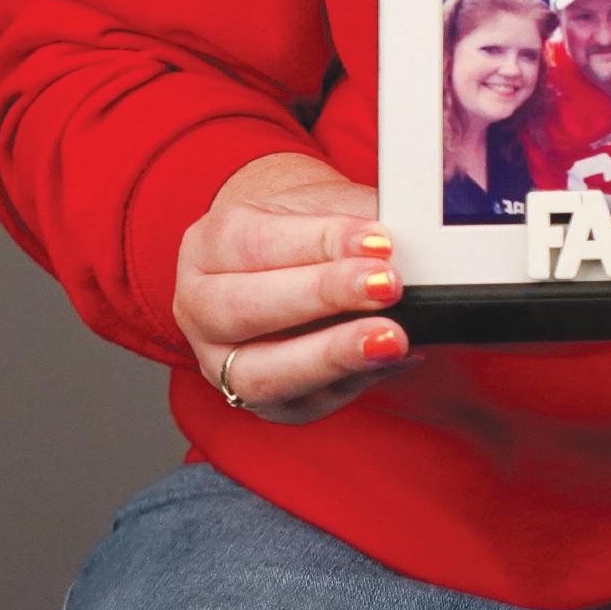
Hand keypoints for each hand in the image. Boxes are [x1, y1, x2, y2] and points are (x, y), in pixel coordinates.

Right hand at [171, 151, 412, 423]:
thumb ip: (357, 219)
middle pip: (246, 310)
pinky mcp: (262, 403)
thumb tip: (409, 242)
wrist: (284, 257)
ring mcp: (222, 364)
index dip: (321, 243)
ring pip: (262, 375)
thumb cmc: (301, 228)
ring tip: (391, 339)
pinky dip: (353, 382)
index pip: (256, 244)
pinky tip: (392, 360)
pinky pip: (304, 405)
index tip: (379, 241)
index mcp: (210, 245)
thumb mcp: (322, 204)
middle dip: (323, 297)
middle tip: (387, 285)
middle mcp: (201, 308)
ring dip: (333, 356)